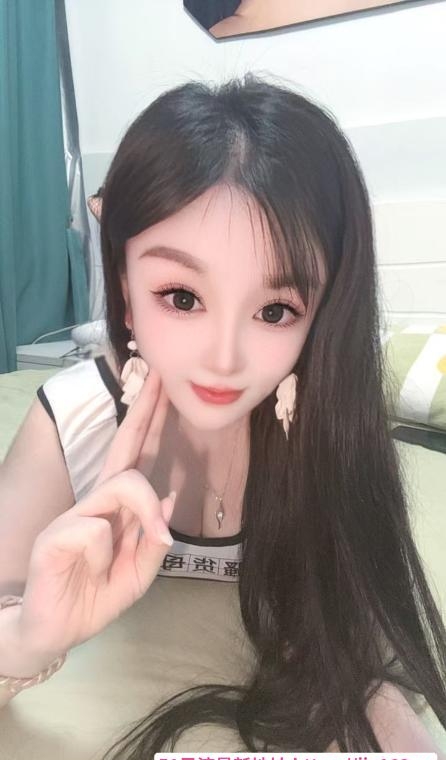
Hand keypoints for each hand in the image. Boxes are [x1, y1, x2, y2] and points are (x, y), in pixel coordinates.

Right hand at [17, 367, 174, 658]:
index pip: (136, 456)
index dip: (150, 421)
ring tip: (146, 544)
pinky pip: (95, 530)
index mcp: (117, 508)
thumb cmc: (94, 597)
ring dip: (142, 510)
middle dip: (144, 409)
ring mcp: (74, 515)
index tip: (163, 386)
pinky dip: (105, 554)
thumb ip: (153, 539)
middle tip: (158, 373)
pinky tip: (92, 568)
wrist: (54, 631)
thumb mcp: (138, 574)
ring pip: (121, 486)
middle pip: (124, 447)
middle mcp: (96, 502)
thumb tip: (168, 497)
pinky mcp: (56, 536)